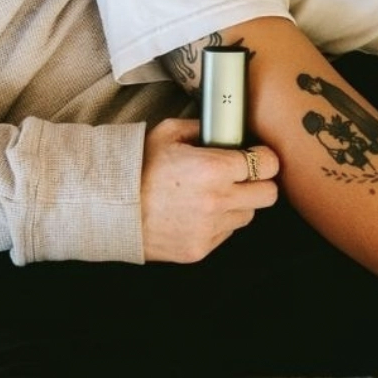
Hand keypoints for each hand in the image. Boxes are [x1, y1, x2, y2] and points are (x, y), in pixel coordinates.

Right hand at [139, 118, 278, 261]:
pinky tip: (196, 212)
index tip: (256, 156)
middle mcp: (218, 201)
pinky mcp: (200, 249)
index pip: (268, 164)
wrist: (108, 208)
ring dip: (238, 204)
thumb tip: (224, 128)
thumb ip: (203, 128)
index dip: (264, 158)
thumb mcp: (168, 133)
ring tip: (212, 195)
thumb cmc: (137, 167)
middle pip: (269, 194)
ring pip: (248, 215)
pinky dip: (218, 223)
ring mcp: (210, 228)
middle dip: (260, 183)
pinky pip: (226, 233)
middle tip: (242, 177)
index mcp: (215, 168)